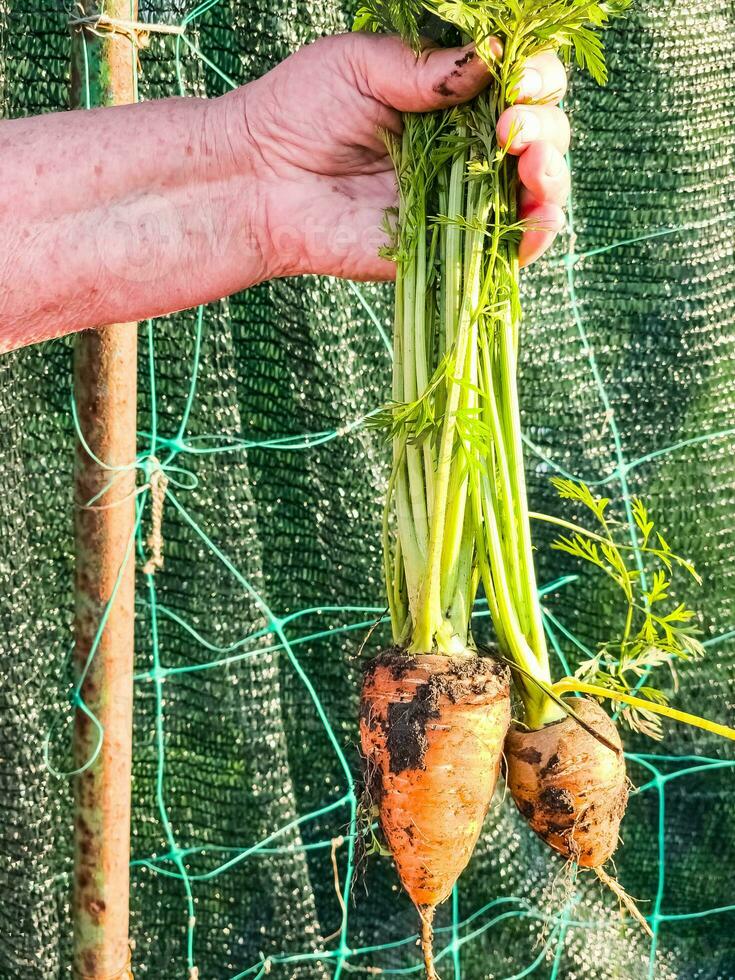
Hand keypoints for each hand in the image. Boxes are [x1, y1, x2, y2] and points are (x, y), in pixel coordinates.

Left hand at [239, 33, 568, 279]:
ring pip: (536, 189)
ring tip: (527, 159)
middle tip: (512, 124)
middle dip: (544, 125)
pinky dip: (537, 234)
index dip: (536, 77)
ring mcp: (462, 199)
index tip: (516, 78)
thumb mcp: (363, 65)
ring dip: (551, 173)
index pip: (522, 82)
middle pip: (541, 135)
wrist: (260, 181)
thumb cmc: (300, 113)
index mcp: (452, 97)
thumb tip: (497, 57)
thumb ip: (430, 66)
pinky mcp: (450, 246)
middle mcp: (467, 146)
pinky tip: (539, 215)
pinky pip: (508, 247)